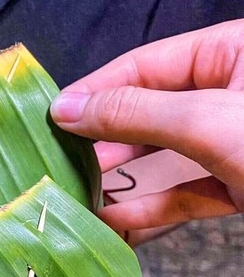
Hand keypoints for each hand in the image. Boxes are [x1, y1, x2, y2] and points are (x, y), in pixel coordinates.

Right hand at [50, 20, 243, 232]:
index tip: (52, 118)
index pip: (144, 65)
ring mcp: (236, 142)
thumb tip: (67, 107)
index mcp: (231, 54)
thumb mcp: (212, 121)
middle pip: (149, 113)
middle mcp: (229, 94)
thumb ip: (136, 112)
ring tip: (78, 198)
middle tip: (59, 166)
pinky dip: (154, 209)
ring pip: (165, 158)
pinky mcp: (243, 183)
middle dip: (105, 143)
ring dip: (124, 182)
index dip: (95, 90)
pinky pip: (188, 192)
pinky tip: (118, 223)